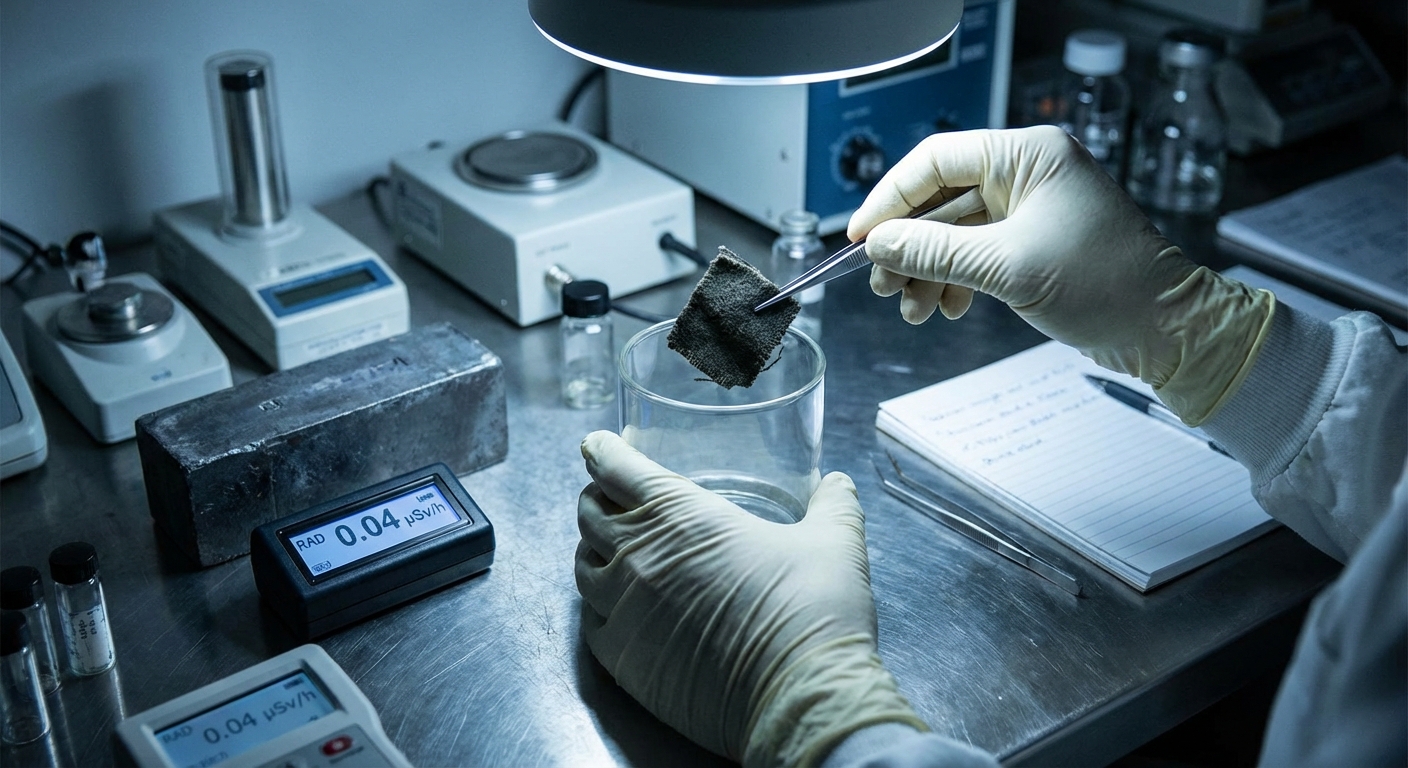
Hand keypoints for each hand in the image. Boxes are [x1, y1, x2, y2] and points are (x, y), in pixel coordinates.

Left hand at [575, 431, 925, 766]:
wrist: (800, 696)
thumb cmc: (815, 610)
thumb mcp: (834, 542)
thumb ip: (833, 504)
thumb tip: (837, 482)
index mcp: (680, 513)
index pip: (615, 467)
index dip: (603, 450)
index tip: (598, 445)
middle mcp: (638, 554)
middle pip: (589, 512)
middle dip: (598, 496)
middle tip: (612, 496)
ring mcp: (622, 608)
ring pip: (583, 566)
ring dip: (594, 550)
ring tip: (613, 549)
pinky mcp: (620, 659)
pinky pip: (590, 621)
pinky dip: (599, 605)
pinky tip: (618, 606)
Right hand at [848, 126, 1272, 423]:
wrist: (1166, 329)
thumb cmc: (1106, 286)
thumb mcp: (1006, 268)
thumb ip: (934, 253)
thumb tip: (877, 245)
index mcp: (1028, 156)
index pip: (936, 160)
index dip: (890, 199)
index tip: (861, 237)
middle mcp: (1028, 173)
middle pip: (940, 199)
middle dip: (908, 247)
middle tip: (883, 285)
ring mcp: (1032, 207)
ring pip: (953, 232)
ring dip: (927, 271)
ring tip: (912, 309)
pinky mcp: (1034, 240)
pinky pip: (975, 252)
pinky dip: (954, 280)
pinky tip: (945, 307)